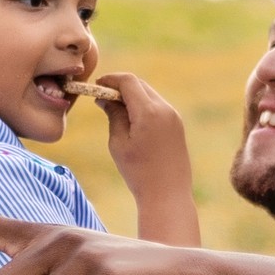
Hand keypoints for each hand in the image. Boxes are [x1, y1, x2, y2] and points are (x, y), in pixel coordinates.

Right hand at [93, 70, 187, 197]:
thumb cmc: (139, 173)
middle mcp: (165, 109)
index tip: (96, 86)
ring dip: (132, 96)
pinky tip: (131, 120)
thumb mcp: (119, 143)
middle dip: (120, 87)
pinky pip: (158, 107)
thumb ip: (114, 115)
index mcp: (149, 112)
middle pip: (140, 85)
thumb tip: (106, 98)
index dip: (110, 80)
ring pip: (149, 94)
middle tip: (102, 97)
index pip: (128, 81)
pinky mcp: (177, 125)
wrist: (168, 195)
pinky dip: (143, 106)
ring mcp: (174, 117)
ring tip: (114, 110)